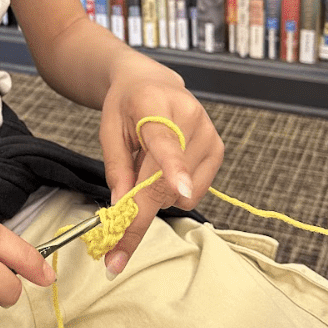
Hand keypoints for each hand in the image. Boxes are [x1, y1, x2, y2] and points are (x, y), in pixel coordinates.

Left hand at [98, 51, 223, 276]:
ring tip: (147, 166)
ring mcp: (209, 134)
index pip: (165, 141)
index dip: (172, 168)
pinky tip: (163, 170)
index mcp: (154, 106)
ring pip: (180, 195)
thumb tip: (122, 207)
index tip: (178, 189)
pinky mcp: (218, 150)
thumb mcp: (109, 130)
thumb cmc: (126, 107)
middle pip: (166, 182)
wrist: (150, 83)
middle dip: (140, 214)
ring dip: (156, 196)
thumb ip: (117, 168)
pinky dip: (172, 193)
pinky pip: (194, 194)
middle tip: (115, 244)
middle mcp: (189, 117)